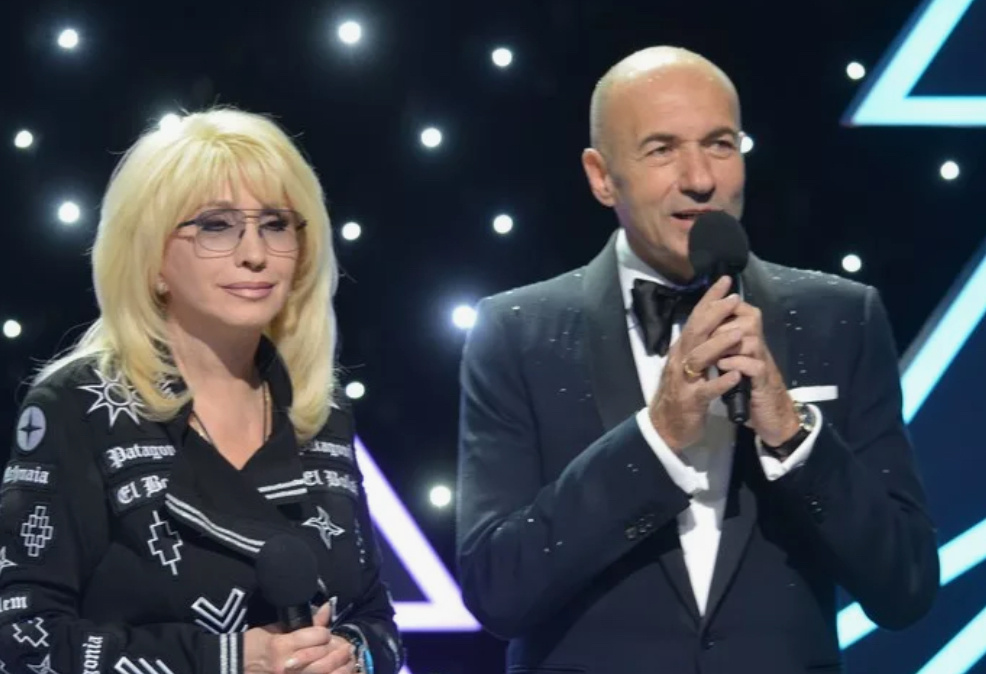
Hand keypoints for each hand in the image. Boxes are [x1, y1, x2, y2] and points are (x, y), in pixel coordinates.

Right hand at [244, 603, 358, 673]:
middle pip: (323, 656)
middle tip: (346, 648)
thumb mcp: (276, 628)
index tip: (325, 633)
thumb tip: (327, 608)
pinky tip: (339, 672)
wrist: (234, 665)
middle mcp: (287, 665)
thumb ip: (303, 622)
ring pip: (323, 673)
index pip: (316, 636)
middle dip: (337, 651)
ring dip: (340, 667)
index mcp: (282, 645)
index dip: (324, 633)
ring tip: (348, 661)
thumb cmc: (254, 644)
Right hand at [649, 276, 745, 450]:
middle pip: (695, 332)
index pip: (695, 318)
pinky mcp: (691, 401)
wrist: (664, 428)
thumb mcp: (687, 365)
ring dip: (719, 344)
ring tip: (740, 333)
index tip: (725, 281)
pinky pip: (706, 390)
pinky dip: (720, 381)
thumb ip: (697, 346)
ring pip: (699, 358)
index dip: (709, 299)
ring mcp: (684, 381)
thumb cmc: (680, 394)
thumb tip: (710, 321)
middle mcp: (680, 360)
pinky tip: (735, 374)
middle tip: (734, 299)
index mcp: (681, 350)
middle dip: (715, 314)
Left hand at [710, 301, 799, 445]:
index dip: (722, 308)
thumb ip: (723, 343)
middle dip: (721, 325)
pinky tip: (722, 367)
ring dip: (727, 344)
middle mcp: (760, 345)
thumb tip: (701, 323)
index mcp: (750, 338)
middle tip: (702, 335)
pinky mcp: (764, 381)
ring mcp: (764, 362)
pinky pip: (754, 366)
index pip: (742, 310)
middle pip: (747, 320)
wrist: (771, 415)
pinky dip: (736, 364)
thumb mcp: (733, 361)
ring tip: (710, 351)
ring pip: (750, 340)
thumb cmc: (748, 385)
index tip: (704, 313)